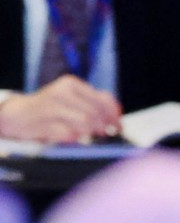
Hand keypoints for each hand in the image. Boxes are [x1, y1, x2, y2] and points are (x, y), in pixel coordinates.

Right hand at [0, 75, 121, 142]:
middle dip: (104, 125)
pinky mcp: (43, 123)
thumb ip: (92, 103)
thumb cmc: (50, 107)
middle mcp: (61, 92)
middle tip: (107, 134)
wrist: (18, 113)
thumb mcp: (71, 99)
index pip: (102, 98)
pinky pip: (68, 133)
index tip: (119, 125)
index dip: (114, 113)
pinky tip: (74, 137)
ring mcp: (51, 107)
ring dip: (91, 132)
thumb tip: (116, 117)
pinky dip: (75, 138)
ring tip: (91, 136)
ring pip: (84, 122)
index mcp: (71, 84)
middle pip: (94, 112)